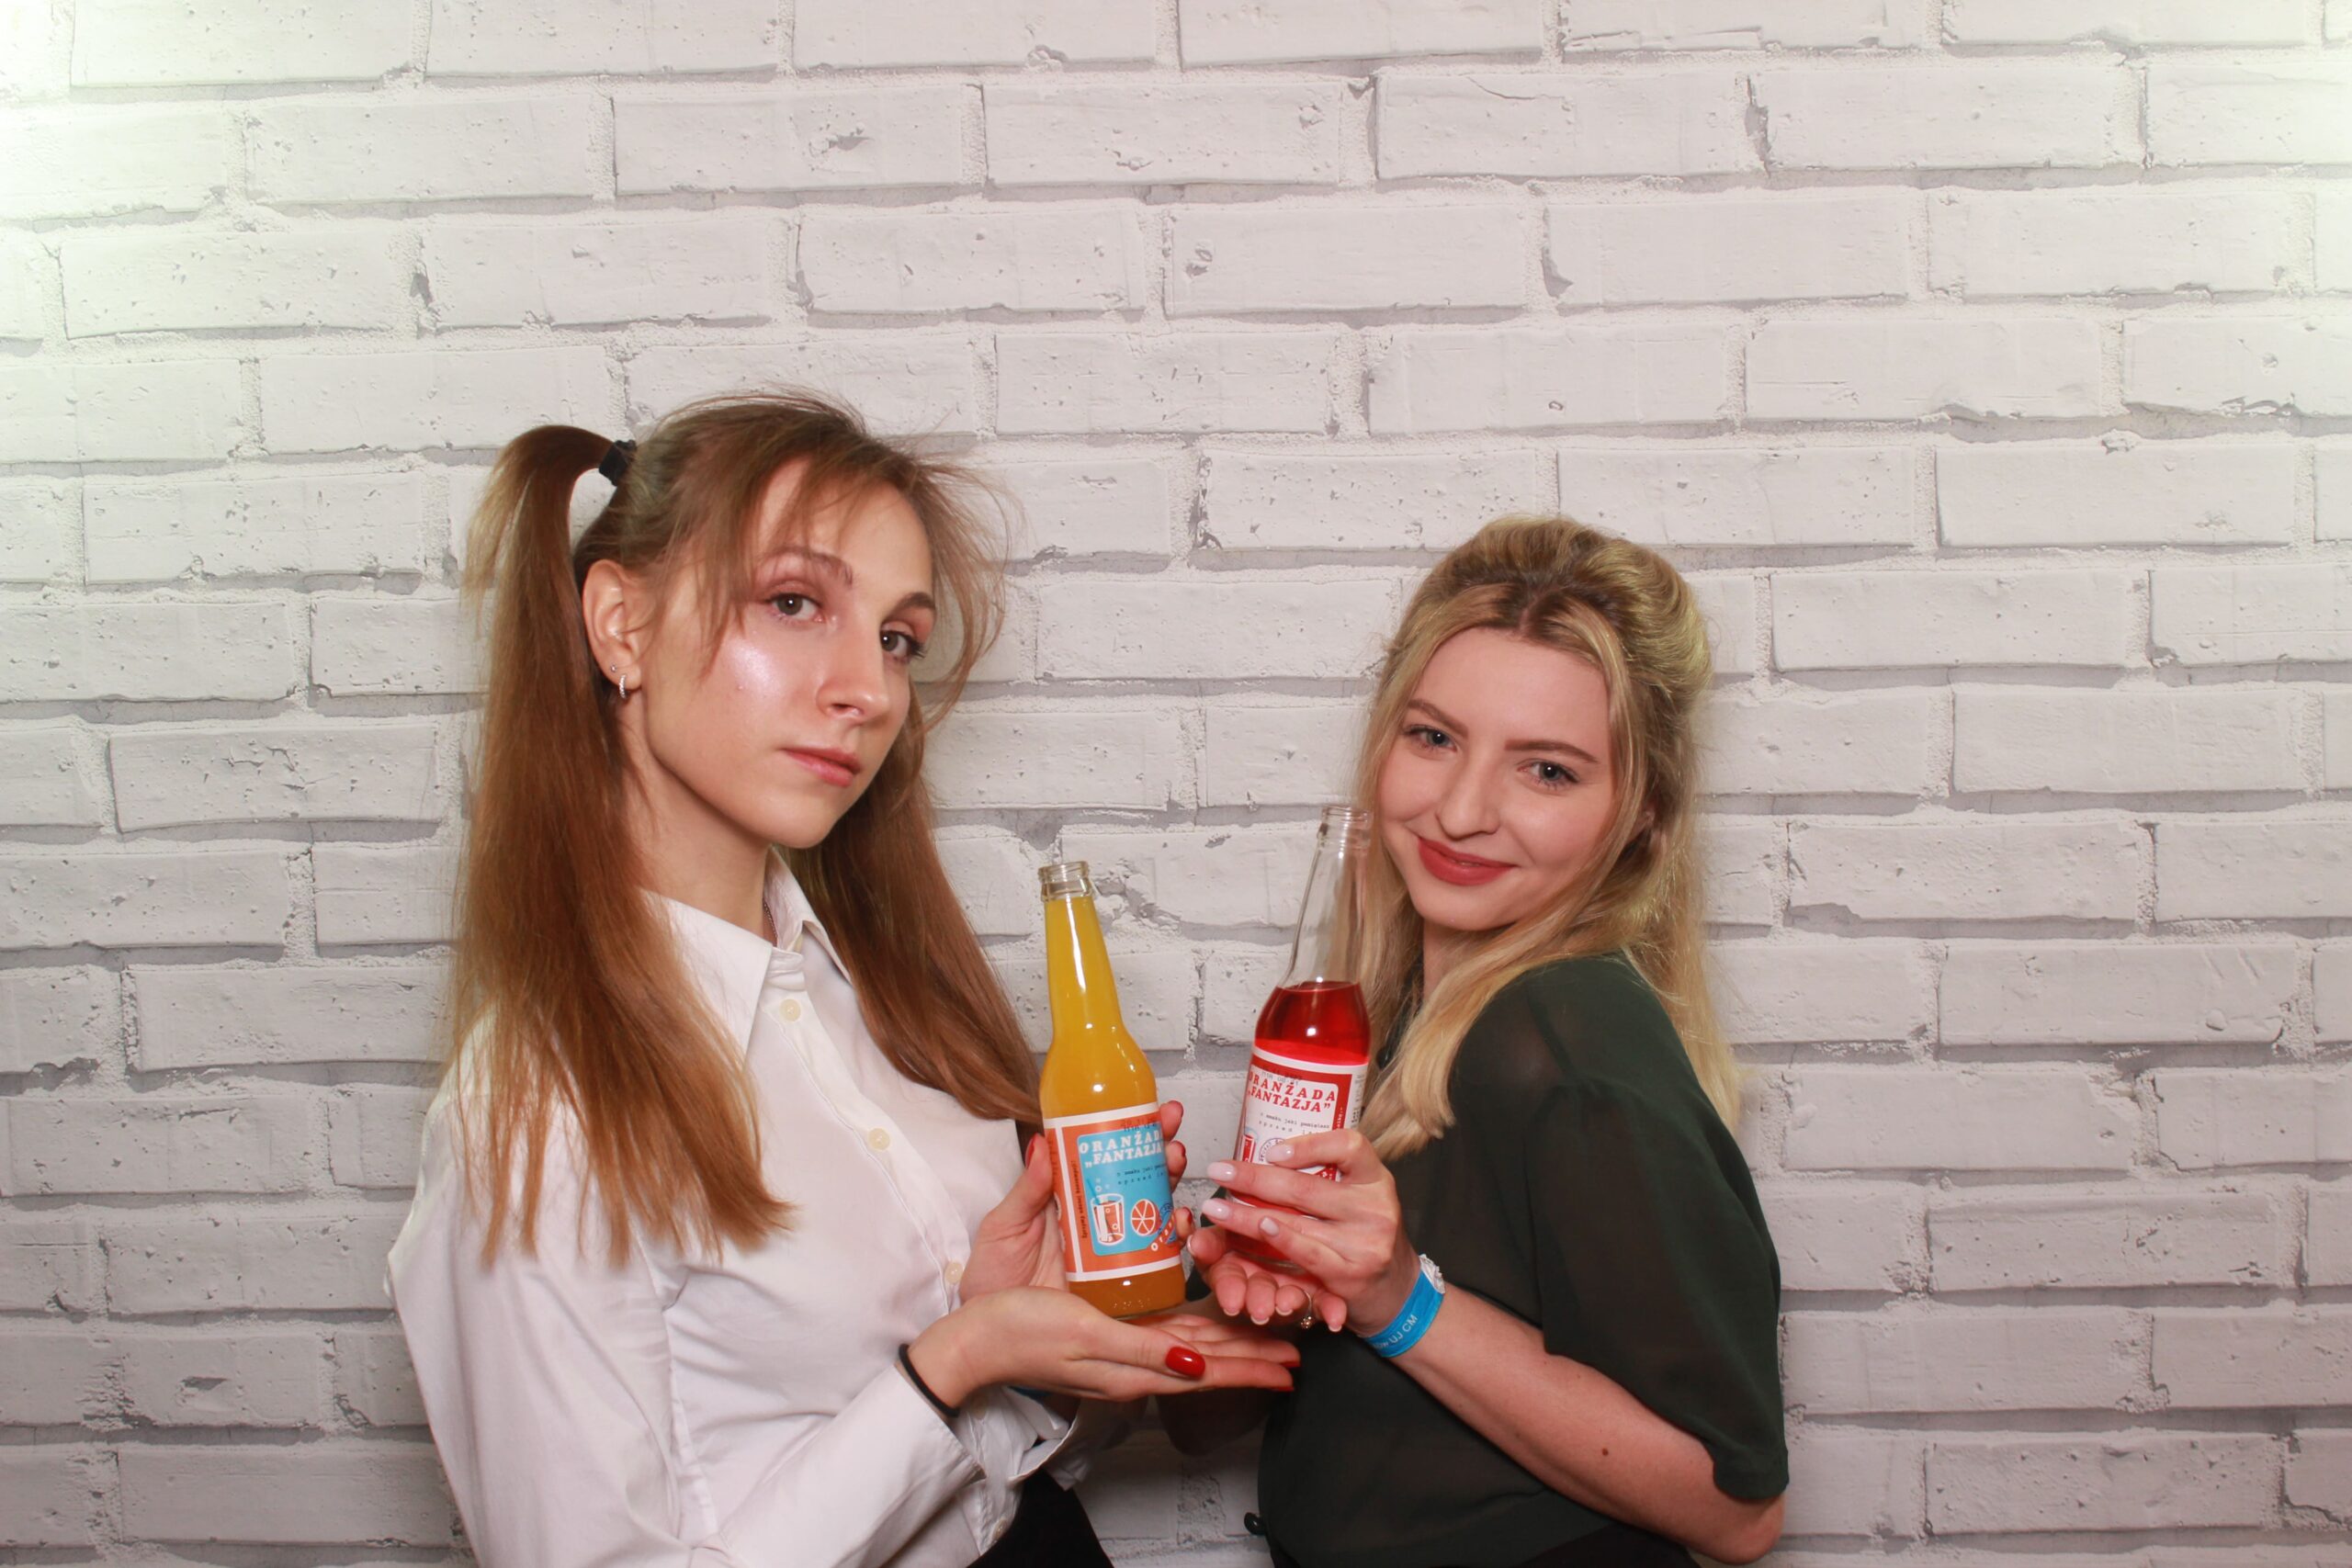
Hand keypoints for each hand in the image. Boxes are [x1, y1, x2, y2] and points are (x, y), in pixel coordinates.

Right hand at [908, 1287, 1298, 1407]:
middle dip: (1253, 1351)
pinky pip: (1164, 1328)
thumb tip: (1196, 1361)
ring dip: (1230, 1339)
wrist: (976, 1341)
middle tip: (1295, 1345)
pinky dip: (1195, 1324)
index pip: (1210, 1368)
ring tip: (1266, 1331)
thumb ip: (1143, 1348)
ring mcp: (1122, 1347)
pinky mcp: (1107, 1331)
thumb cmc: (1022, 1334)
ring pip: (1191, 1342)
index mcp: (1136, 1364)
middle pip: (1209, 1356)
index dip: (1253, 1365)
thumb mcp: (1085, 1335)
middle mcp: (1136, 1360)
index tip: (1292, 1363)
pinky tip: (1205, 1315)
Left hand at [963, 1102, 1193, 1299]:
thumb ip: (1026, 1190)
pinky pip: (1158, 1259)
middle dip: (1165, 1155)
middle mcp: (1098, 1220)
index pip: (1109, 1157)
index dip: (1137, 1132)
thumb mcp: (1004, 1226)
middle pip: (1142, 1179)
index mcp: (1070, 1199)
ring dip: (1174, 1190)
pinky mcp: (1124, 1282)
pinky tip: (1178, 1227)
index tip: (1159, 1111)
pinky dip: (1175, 1240)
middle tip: (1173, 1141)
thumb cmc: (992, 1278)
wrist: (989, 1333)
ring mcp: (1114, 1250)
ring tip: (1175, 1173)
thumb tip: (1040, 1141)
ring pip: (1156, 1213)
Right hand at [1187, 1223, 1347, 1331]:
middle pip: (1257, 1295)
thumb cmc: (1251, 1238)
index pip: (1226, 1280)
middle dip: (1259, 1301)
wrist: (1298, 1237)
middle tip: (1261, 1310)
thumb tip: (1191, 1235)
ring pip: (1289, 1299)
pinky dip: (1331, 1310)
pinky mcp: (1320, 1293)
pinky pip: (1325, 1304)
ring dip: (1289, 1303)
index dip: (1228, 1291)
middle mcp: (1261, 1284)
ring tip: (1292, 1303)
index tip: (1233, 1301)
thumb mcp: (1223, 1238)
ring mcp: (1290, 1289)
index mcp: (1234, 1269)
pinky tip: (1336, 1319)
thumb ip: (1209, 1242)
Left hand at [1201, 1130, 1419, 1332]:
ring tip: (1217, 1209)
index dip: (1308, 1145)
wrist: (1398, 1291)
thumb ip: (1327, 1178)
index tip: (1270, 1150)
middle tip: (1219, 1171)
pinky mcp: (1351, 1273)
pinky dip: (1277, 1239)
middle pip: (1307, 1187)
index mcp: (1375, 1178)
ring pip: (1297, 1221)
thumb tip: (1265, 1156)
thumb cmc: (1366, 1234)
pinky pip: (1306, 1252)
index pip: (1349, 1146)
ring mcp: (1365, 1242)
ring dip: (1248, 1215)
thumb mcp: (1359, 1197)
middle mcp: (1374, 1207)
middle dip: (1254, 1178)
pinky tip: (1255, 1229)